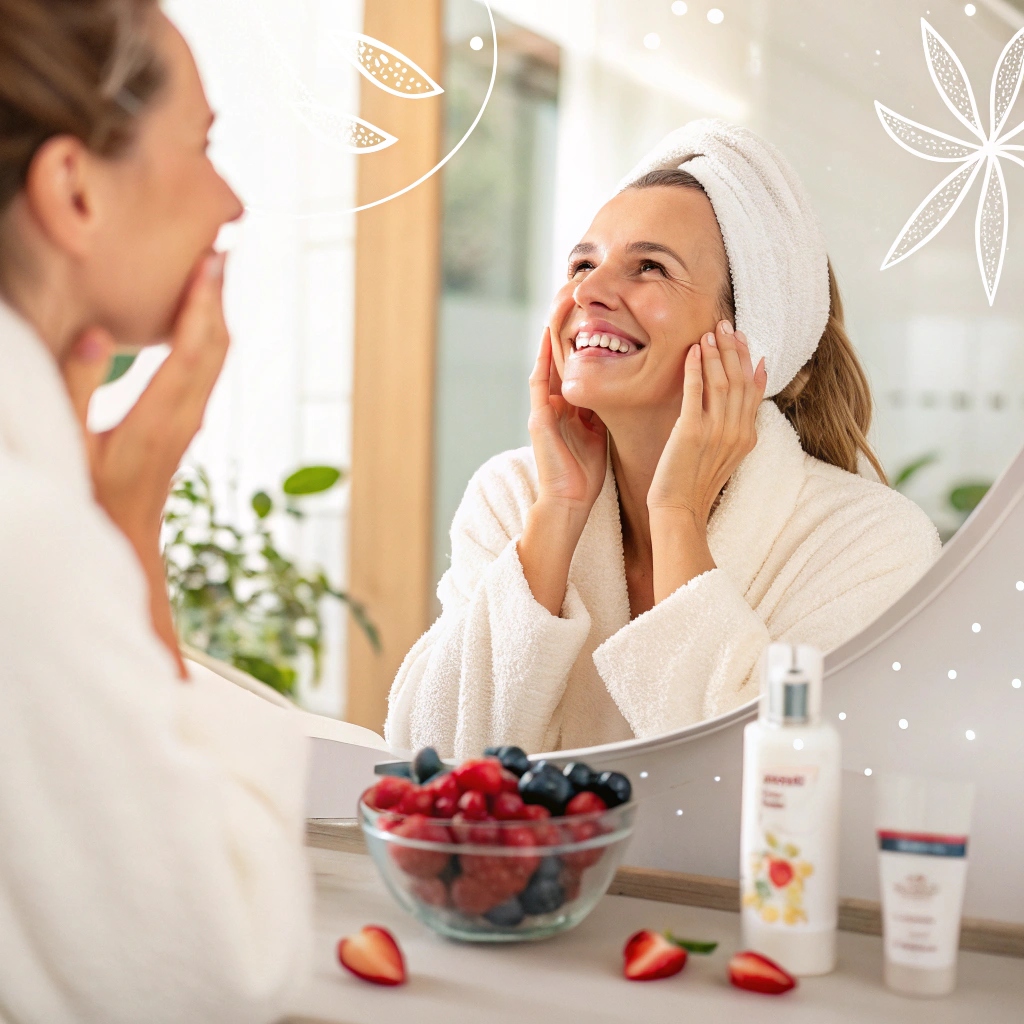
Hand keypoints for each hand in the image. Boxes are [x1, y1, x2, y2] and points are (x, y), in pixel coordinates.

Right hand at [61, 251, 231, 674]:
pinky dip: (208, 340)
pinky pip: (207, 374)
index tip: (211, 261)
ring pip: (217, 362)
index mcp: (157, 420)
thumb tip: (98, 338)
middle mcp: (184, 420)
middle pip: (216, 349)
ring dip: (217, 317)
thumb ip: (76, 389)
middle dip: (219, 299)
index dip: (203, 302)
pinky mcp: (184, 430)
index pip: (193, 350)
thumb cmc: (89, 501)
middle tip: (219, 251)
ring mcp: (189, 426)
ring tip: (213, 276)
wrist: (123, 548)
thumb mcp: (68, 446)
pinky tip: (199, 325)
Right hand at [518, 324, 607, 615]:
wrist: (569, 502)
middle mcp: (553, 401)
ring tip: (560, 303)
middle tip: (574, 291)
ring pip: (546, 360)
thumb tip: (628, 386)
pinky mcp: (539, 419)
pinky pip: (540, 382)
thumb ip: (604, 408)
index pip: (575, 360)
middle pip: (559, 352)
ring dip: (552, 332)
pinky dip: (544, 360)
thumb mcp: (600, 432)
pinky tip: (550, 339)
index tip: (595, 308)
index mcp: (570, 403)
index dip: (583, 334)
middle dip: (565, 323)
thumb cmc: (585, 473)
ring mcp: (543, 408)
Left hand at [647, 319, 766, 602]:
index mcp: (747, 434)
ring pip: (721, 382)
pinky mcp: (691, 432)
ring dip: (715, 354)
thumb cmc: (696, 481)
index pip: (753, 388)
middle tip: (725, 324)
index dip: (748, 359)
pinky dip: (694, 369)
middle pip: (740, 379)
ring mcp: (716, 431)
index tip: (742, 336)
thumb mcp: (726, 450)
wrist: (680, 508)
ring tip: (709, 333)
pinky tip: (692, 352)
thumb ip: (737, 419)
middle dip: (733, 348)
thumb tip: (748, 387)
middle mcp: (737, 431)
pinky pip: (695, 392)